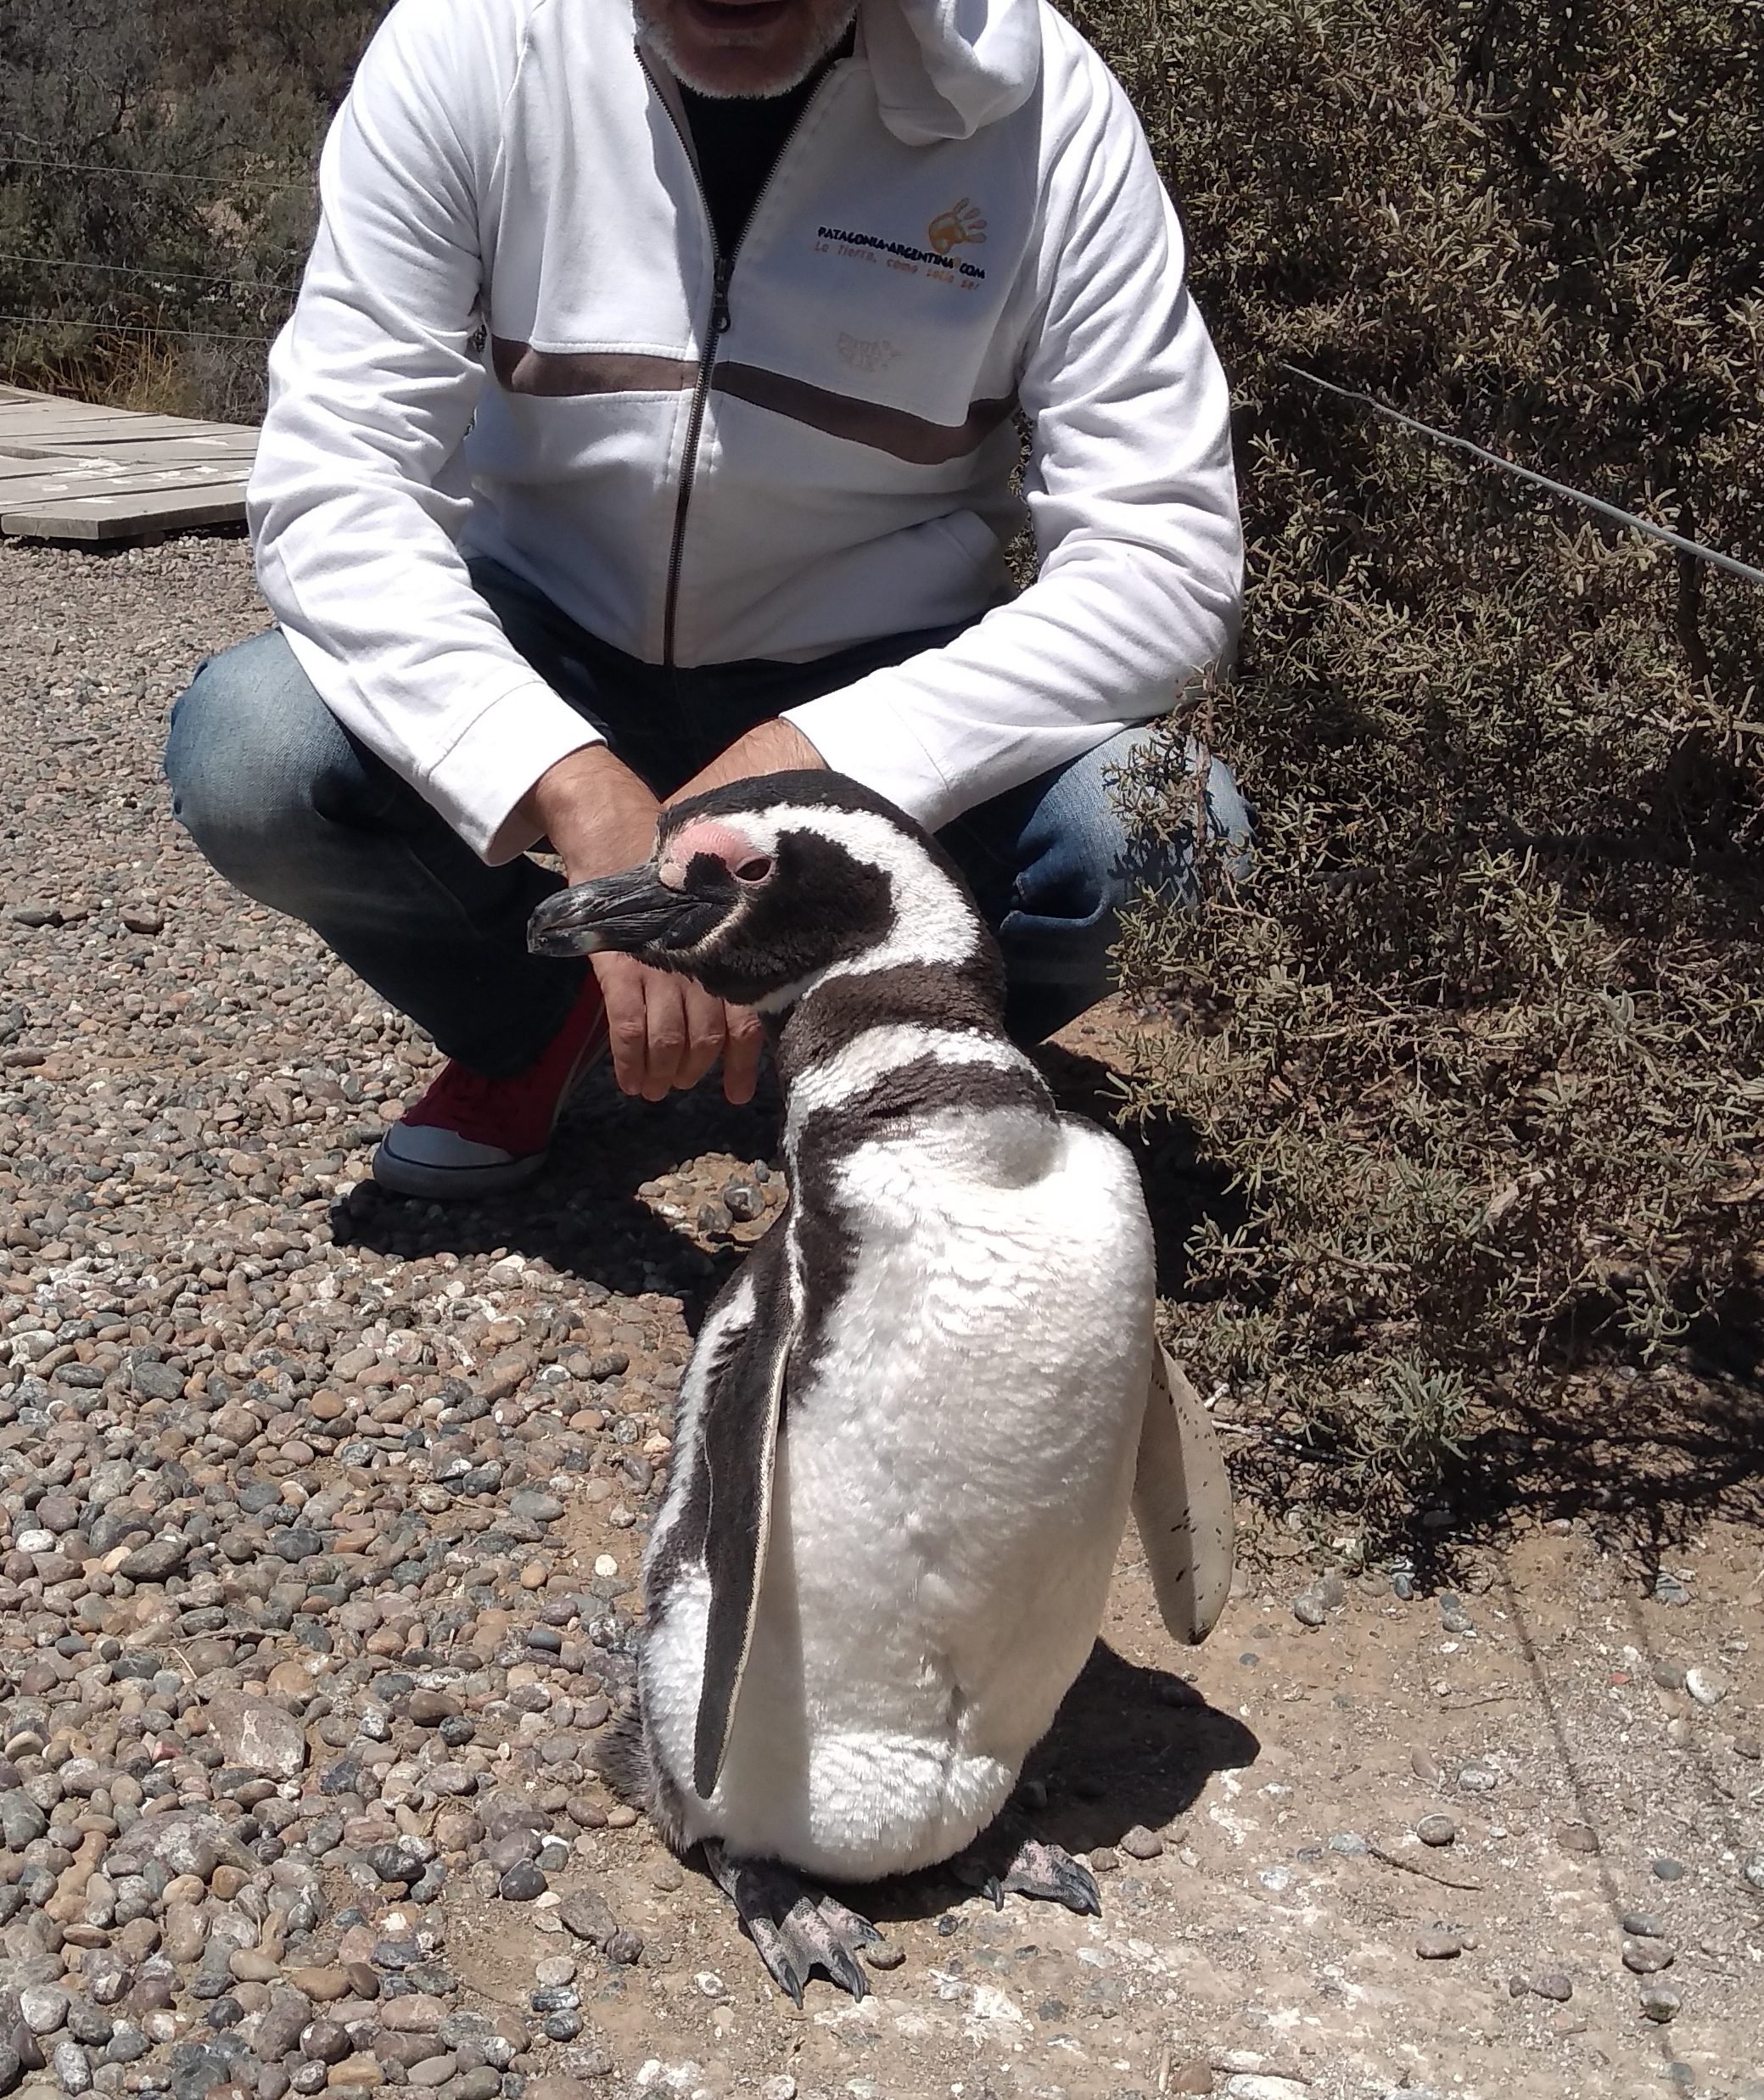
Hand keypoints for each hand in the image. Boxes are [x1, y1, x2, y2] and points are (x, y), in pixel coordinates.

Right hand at [517, 720, 821, 1102]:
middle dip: (693, 1072)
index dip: (743, 1064)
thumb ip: (733, 953)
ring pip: (670, 1040)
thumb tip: (755, 1015)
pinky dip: (629, 1062)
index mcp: (732, 950)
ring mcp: (662, 965)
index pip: (750, 1020)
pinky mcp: (621, 965)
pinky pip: (628, 1027)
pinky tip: (629, 1081)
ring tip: (656, 1088)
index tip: (737, 1095)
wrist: (616, 834)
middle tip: (683, 1084)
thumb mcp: (716, 911)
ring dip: (663, 1074)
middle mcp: (702, 961)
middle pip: (707, 1039)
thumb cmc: (676, 879)